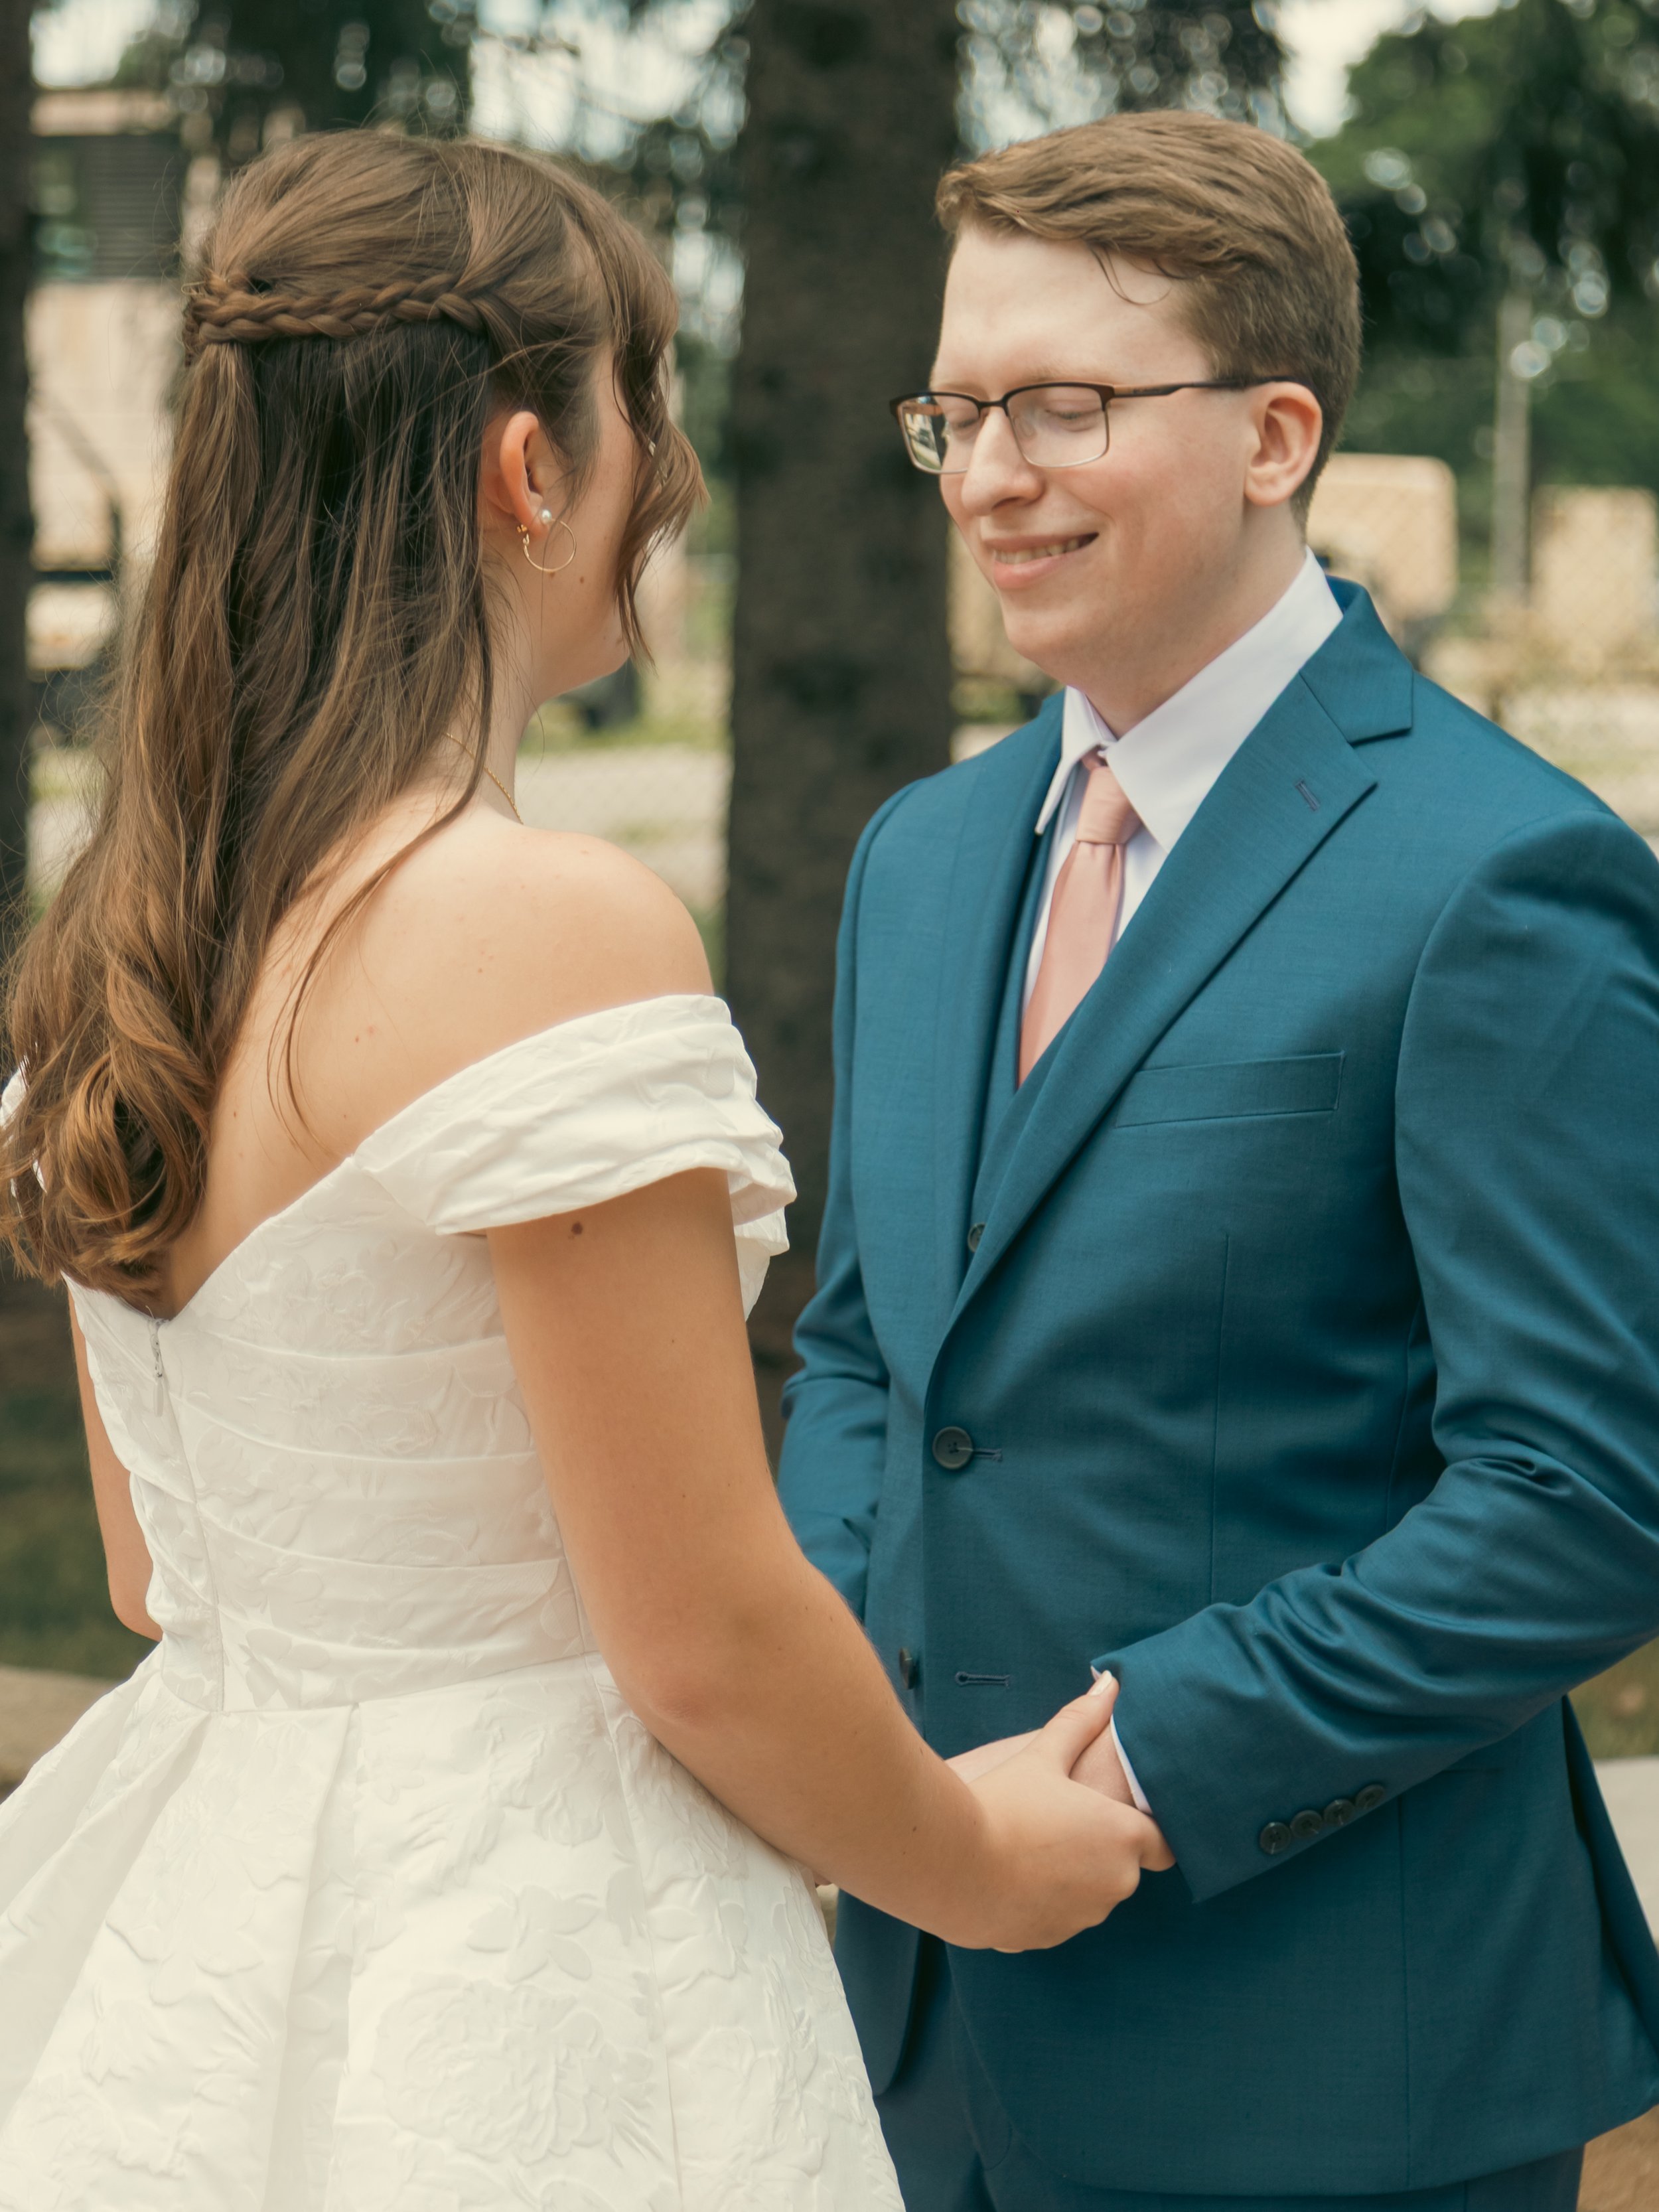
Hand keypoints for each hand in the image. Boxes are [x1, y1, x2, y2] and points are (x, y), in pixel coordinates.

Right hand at [945, 1674, 1170, 1952]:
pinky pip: (1056, 1916)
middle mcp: (1114, 1885)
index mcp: (1123, 1837)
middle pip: (1123, 1868)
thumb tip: (1109, 1682)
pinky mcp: (1046, 1939)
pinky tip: (1009, 1872)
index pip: (1164, 1845)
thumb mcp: (1042, 1754)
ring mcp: (1081, 1919)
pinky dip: (1042, 1899)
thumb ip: (1080, 1720)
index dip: (1147, 1829)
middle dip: (1101, 1849)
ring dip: (1072, 1876)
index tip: (1120, 1814)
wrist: (950, 1863)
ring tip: (1030, 1843)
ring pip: (1089, 1895)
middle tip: (1061, 1819)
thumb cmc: (1003, 1803)